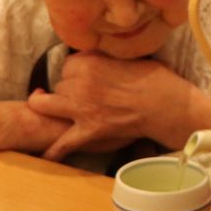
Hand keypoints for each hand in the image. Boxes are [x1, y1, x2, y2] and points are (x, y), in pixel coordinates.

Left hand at [26, 53, 210, 159]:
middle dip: (67, 88)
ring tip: (48, 109)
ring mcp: (82, 108)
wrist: (166, 104)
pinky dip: (53, 150)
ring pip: (47, 104)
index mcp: (88, 61)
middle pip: (58, 83)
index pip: (67, 64)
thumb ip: (105, 57)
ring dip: (47, 106)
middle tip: (83, 93)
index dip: (76, 70)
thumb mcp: (127, 55)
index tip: (85, 75)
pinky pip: (63, 143)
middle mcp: (79, 82)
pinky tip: (45, 155)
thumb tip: (97, 57)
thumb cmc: (155, 78)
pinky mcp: (89, 130)